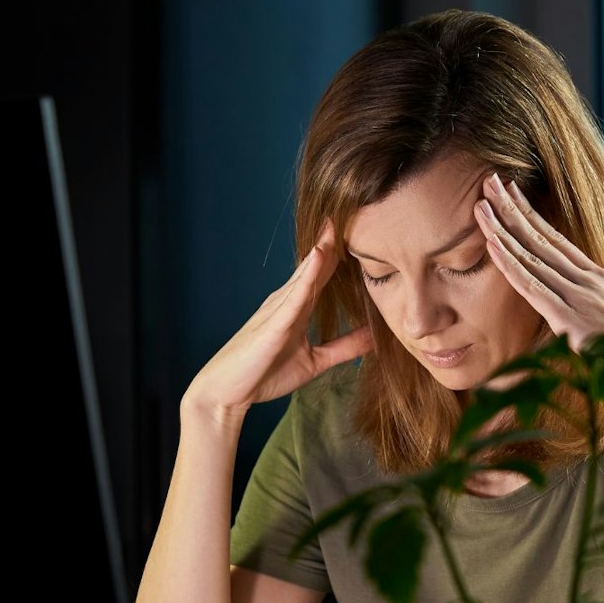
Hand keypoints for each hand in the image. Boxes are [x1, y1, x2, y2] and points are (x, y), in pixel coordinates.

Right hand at [185, 223, 372, 420]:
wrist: (227, 392)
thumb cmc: (264, 374)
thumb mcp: (315, 361)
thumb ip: (344, 347)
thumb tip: (376, 337)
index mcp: (297, 308)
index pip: (322, 275)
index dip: (339, 253)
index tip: (361, 230)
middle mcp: (286, 301)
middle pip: (315, 265)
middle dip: (332, 240)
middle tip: (352, 210)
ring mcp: (278, 309)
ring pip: (305, 273)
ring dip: (322, 248)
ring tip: (338, 223)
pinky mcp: (273, 323)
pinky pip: (294, 295)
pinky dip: (308, 274)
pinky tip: (320, 255)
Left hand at [474, 174, 603, 386]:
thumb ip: (588, 312)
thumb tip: (575, 316)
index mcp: (596, 277)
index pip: (555, 238)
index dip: (531, 214)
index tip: (511, 192)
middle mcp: (586, 278)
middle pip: (540, 237)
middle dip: (512, 207)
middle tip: (489, 180)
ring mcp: (577, 294)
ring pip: (530, 255)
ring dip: (502, 228)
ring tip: (481, 204)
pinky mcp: (568, 317)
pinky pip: (531, 285)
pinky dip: (509, 263)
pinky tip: (491, 244)